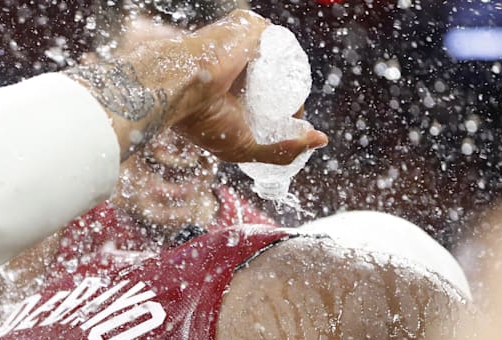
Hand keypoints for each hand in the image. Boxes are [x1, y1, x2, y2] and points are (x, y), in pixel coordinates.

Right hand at [71, 9, 326, 163]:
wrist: (179, 92)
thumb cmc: (202, 121)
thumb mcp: (243, 147)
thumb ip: (280, 150)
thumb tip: (322, 140)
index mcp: (233, 89)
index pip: (273, 97)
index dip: (287, 112)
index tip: (289, 126)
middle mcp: (239, 66)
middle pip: (283, 80)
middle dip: (292, 101)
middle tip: (291, 117)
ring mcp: (244, 45)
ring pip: (285, 63)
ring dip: (293, 83)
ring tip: (290, 102)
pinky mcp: (249, 28)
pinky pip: (282, 44)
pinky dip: (289, 60)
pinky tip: (287, 79)